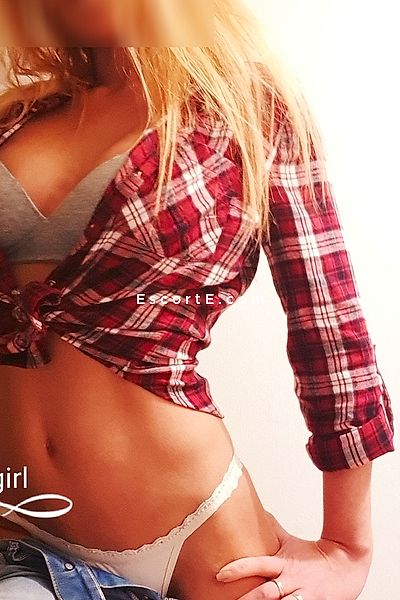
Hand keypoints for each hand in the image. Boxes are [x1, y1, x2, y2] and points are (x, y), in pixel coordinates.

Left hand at [215, 511, 372, 599]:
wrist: (347, 563)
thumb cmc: (313, 554)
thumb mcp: (289, 542)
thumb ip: (270, 532)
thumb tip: (254, 512)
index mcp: (284, 563)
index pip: (257, 564)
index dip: (239, 569)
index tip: (220, 574)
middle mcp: (292, 581)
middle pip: (266, 593)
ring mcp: (303, 596)